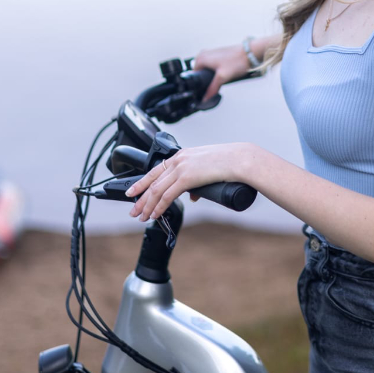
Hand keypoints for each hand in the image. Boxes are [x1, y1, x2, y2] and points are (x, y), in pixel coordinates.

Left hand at [126, 143, 250, 220]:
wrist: (240, 159)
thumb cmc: (230, 163)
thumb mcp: (208, 170)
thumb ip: (197, 182)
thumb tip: (193, 196)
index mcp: (182, 155)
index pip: (156, 170)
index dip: (142, 183)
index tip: (134, 192)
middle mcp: (178, 160)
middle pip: (152, 181)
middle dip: (140, 198)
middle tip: (134, 210)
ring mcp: (181, 168)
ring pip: (156, 190)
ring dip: (147, 205)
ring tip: (142, 216)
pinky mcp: (186, 177)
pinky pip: (167, 195)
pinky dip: (159, 206)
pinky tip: (155, 214)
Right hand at [193, 45, 250, 100]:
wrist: (250, 53)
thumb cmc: (237, 61)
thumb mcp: (223, 77)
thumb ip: (212, 89)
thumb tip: (205, 99)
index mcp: (200, 58)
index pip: (194, 76)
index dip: (199, 85)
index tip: (206, 90)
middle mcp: (203, 54)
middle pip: (200, 73)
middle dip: (207, 81)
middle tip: (217, 84)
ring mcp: (211, 54)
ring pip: (207, 71)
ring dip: (213, 77)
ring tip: (222, 78)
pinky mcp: (218, 55)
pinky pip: (213, 67)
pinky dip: (217, 72)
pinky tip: (225, 74)